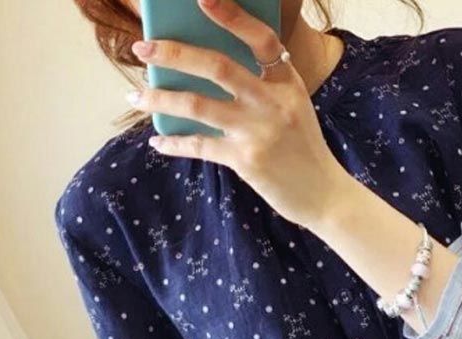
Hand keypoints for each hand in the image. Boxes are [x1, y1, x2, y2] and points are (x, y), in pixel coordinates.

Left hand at [127, 0, 350, 228]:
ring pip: (197, 105)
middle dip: (173, 54)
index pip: (261, 39)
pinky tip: (158, 142)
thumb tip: (206, 71)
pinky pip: (199, 145)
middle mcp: (273, 103)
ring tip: (135, 96)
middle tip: (142, 48)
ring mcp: (258, 132)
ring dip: (159, 98)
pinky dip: (174, 143)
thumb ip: (264, 87)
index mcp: (288, 83)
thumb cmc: (304, 151)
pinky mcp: (246, 160)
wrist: (326, 197)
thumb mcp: (294, 109)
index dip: (231, 16)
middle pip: (217, 66)